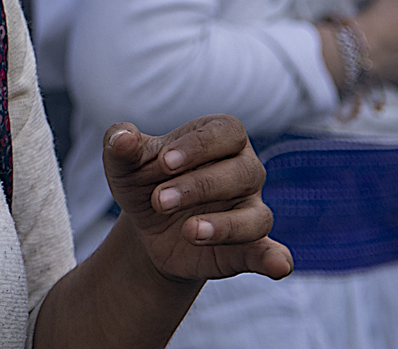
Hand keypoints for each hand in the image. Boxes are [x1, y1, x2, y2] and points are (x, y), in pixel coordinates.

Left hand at [103, 114, 292, 284]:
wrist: (147, 229)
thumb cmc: (143, 181)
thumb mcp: (124, 163)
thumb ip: (120, 144)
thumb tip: (122, 138)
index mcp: (220, 138)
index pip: (226, 132)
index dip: (198, 147)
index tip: (164, 163)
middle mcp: (245, 170)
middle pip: (243, 172)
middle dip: (199, 186)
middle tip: (159, 201)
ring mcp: (250, 210)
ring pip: (256, 216)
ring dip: (224, 226)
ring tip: (189, 232)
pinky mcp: (250, 248)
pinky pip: (271, 252)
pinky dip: (276, 259)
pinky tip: (277, 267)